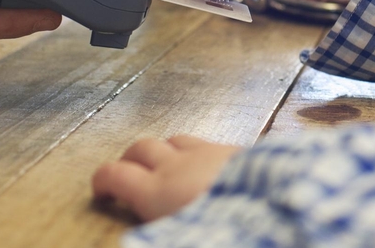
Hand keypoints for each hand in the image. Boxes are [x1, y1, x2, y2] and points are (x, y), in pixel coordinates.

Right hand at [91, 135, 241, 221]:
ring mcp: (208, 152)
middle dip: (130, 158)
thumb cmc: (221, 226)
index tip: (100, 190)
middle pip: (141, 147)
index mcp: (155, 191)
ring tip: (166, 165)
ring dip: (164, 150)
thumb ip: (161, 230)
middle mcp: (176, 164)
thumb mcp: (179, 235)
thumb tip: (149, 236)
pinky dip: (197, 152)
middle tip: (129, 174)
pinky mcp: (236, 150)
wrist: (274, 202)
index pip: (114, 174)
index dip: (101, 180)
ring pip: (174, 139)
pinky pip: (207, 143)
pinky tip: (206, 166)